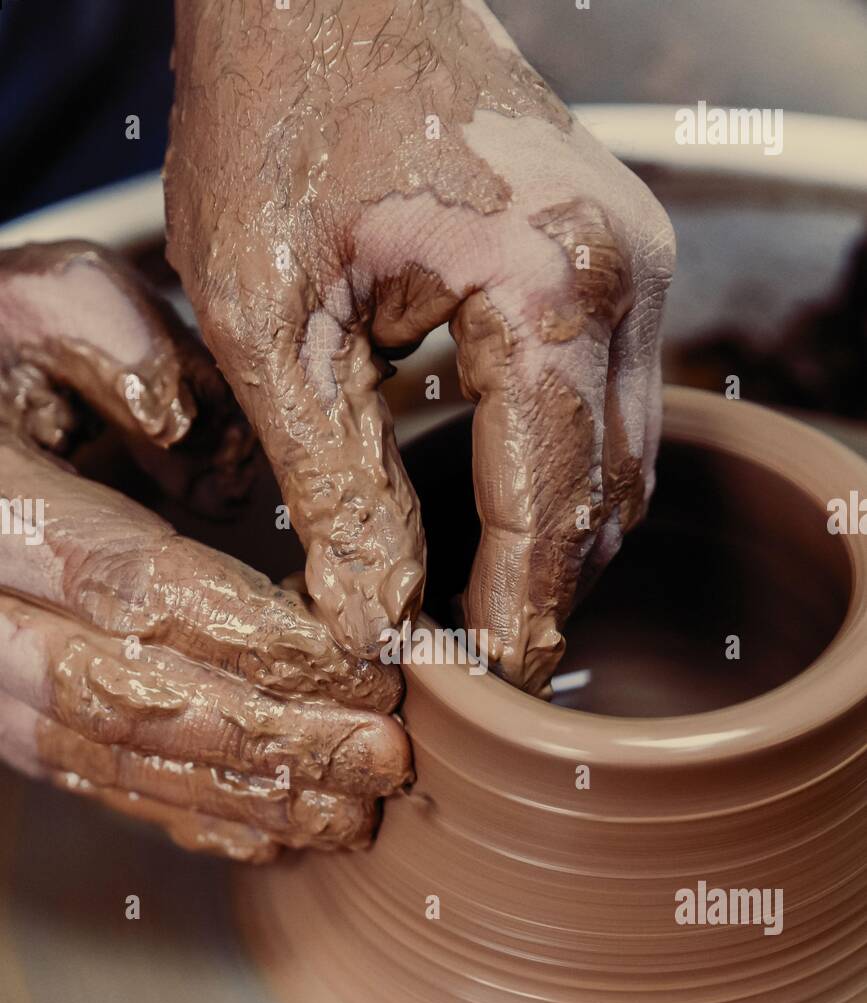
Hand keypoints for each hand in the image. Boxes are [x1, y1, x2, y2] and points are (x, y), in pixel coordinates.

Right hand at [0, 241, 409, 860]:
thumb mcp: (38, 307)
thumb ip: (117, 348)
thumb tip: (203, 452)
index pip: (137, 587)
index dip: (255, 639)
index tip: (363, 664)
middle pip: (136, 696)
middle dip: (272, 738)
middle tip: (382, 756)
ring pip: (121, 760)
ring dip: (246, 797)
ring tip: (351, 812)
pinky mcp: (12, 719)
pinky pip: (100, 783)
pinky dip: (192, 815)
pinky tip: (273, 833)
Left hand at [166, 0, 674, 693]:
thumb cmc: (281, 110)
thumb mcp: (272, 317)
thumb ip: (334, 483)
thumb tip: (373, 616)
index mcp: (549, 286)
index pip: (551, 512)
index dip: (513, 621)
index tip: (470, 692)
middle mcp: (623, 277)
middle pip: (610, 500)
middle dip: (543, 599)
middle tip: (470, 673)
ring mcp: (632, 263)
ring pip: (625, 462)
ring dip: (557, 547)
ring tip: (480, 615)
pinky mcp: (609, 261)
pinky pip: (608, 407)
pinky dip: (560, 480)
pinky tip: (497, 520)